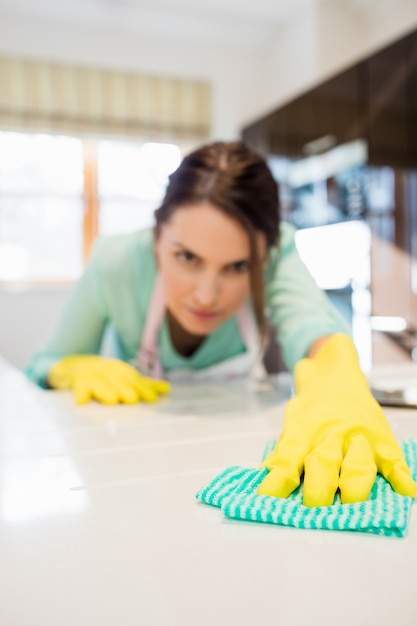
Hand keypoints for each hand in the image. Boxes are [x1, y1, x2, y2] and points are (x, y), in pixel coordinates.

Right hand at [48, 355, 169, 404]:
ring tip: (112, 400)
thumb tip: (166, 389)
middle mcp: (106, 370)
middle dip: (125, 388)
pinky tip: (82, 401)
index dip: (143, 388)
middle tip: (133, 399)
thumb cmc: (103, 375)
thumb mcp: (123, 377)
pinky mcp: (75, 381)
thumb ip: (143, 385)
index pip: (133, 379)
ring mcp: (89, 375)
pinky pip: (77, 387)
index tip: (152, 398)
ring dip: (104, 390)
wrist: (73, 366)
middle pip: (116, 380)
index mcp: (119, 370)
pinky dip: (79, 393)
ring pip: (97, 383)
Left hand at [257, 334, 415, 506]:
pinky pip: (393, 460)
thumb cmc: (312, 409)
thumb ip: (285, 454)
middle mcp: (330, 435)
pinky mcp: (381, 440)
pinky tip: (404, 491)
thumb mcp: (292, 424)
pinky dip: (400, 477)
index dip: (278, 482)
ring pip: (357, 465)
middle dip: (319, 490)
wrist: (336, 376)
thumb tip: (268, 486)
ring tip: (351, 507)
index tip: (268, 499)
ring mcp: (358, 438)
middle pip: (324, 463)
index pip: (288, 459)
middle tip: (313, 509)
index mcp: (304, 432)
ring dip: (354, 488)